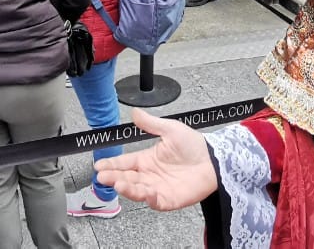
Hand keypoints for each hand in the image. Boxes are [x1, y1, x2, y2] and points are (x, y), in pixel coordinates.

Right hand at [94, 109, 216, 210]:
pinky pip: (154, 201)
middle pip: (126, 178)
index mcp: (147, 159)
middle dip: (113, 177)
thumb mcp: (170, 129)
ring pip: (137, 190)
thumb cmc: (194, 145)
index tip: (99, 165)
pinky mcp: (169, 199)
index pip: (124, 163)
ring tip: (117, 183)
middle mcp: (149, 175)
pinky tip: (142, 191)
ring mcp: (158, 188)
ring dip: (127, 188)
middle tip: (102, 176)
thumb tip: (135, 113)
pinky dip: (147, 197)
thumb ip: (151, 123)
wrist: (214, 160)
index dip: (111, 164)